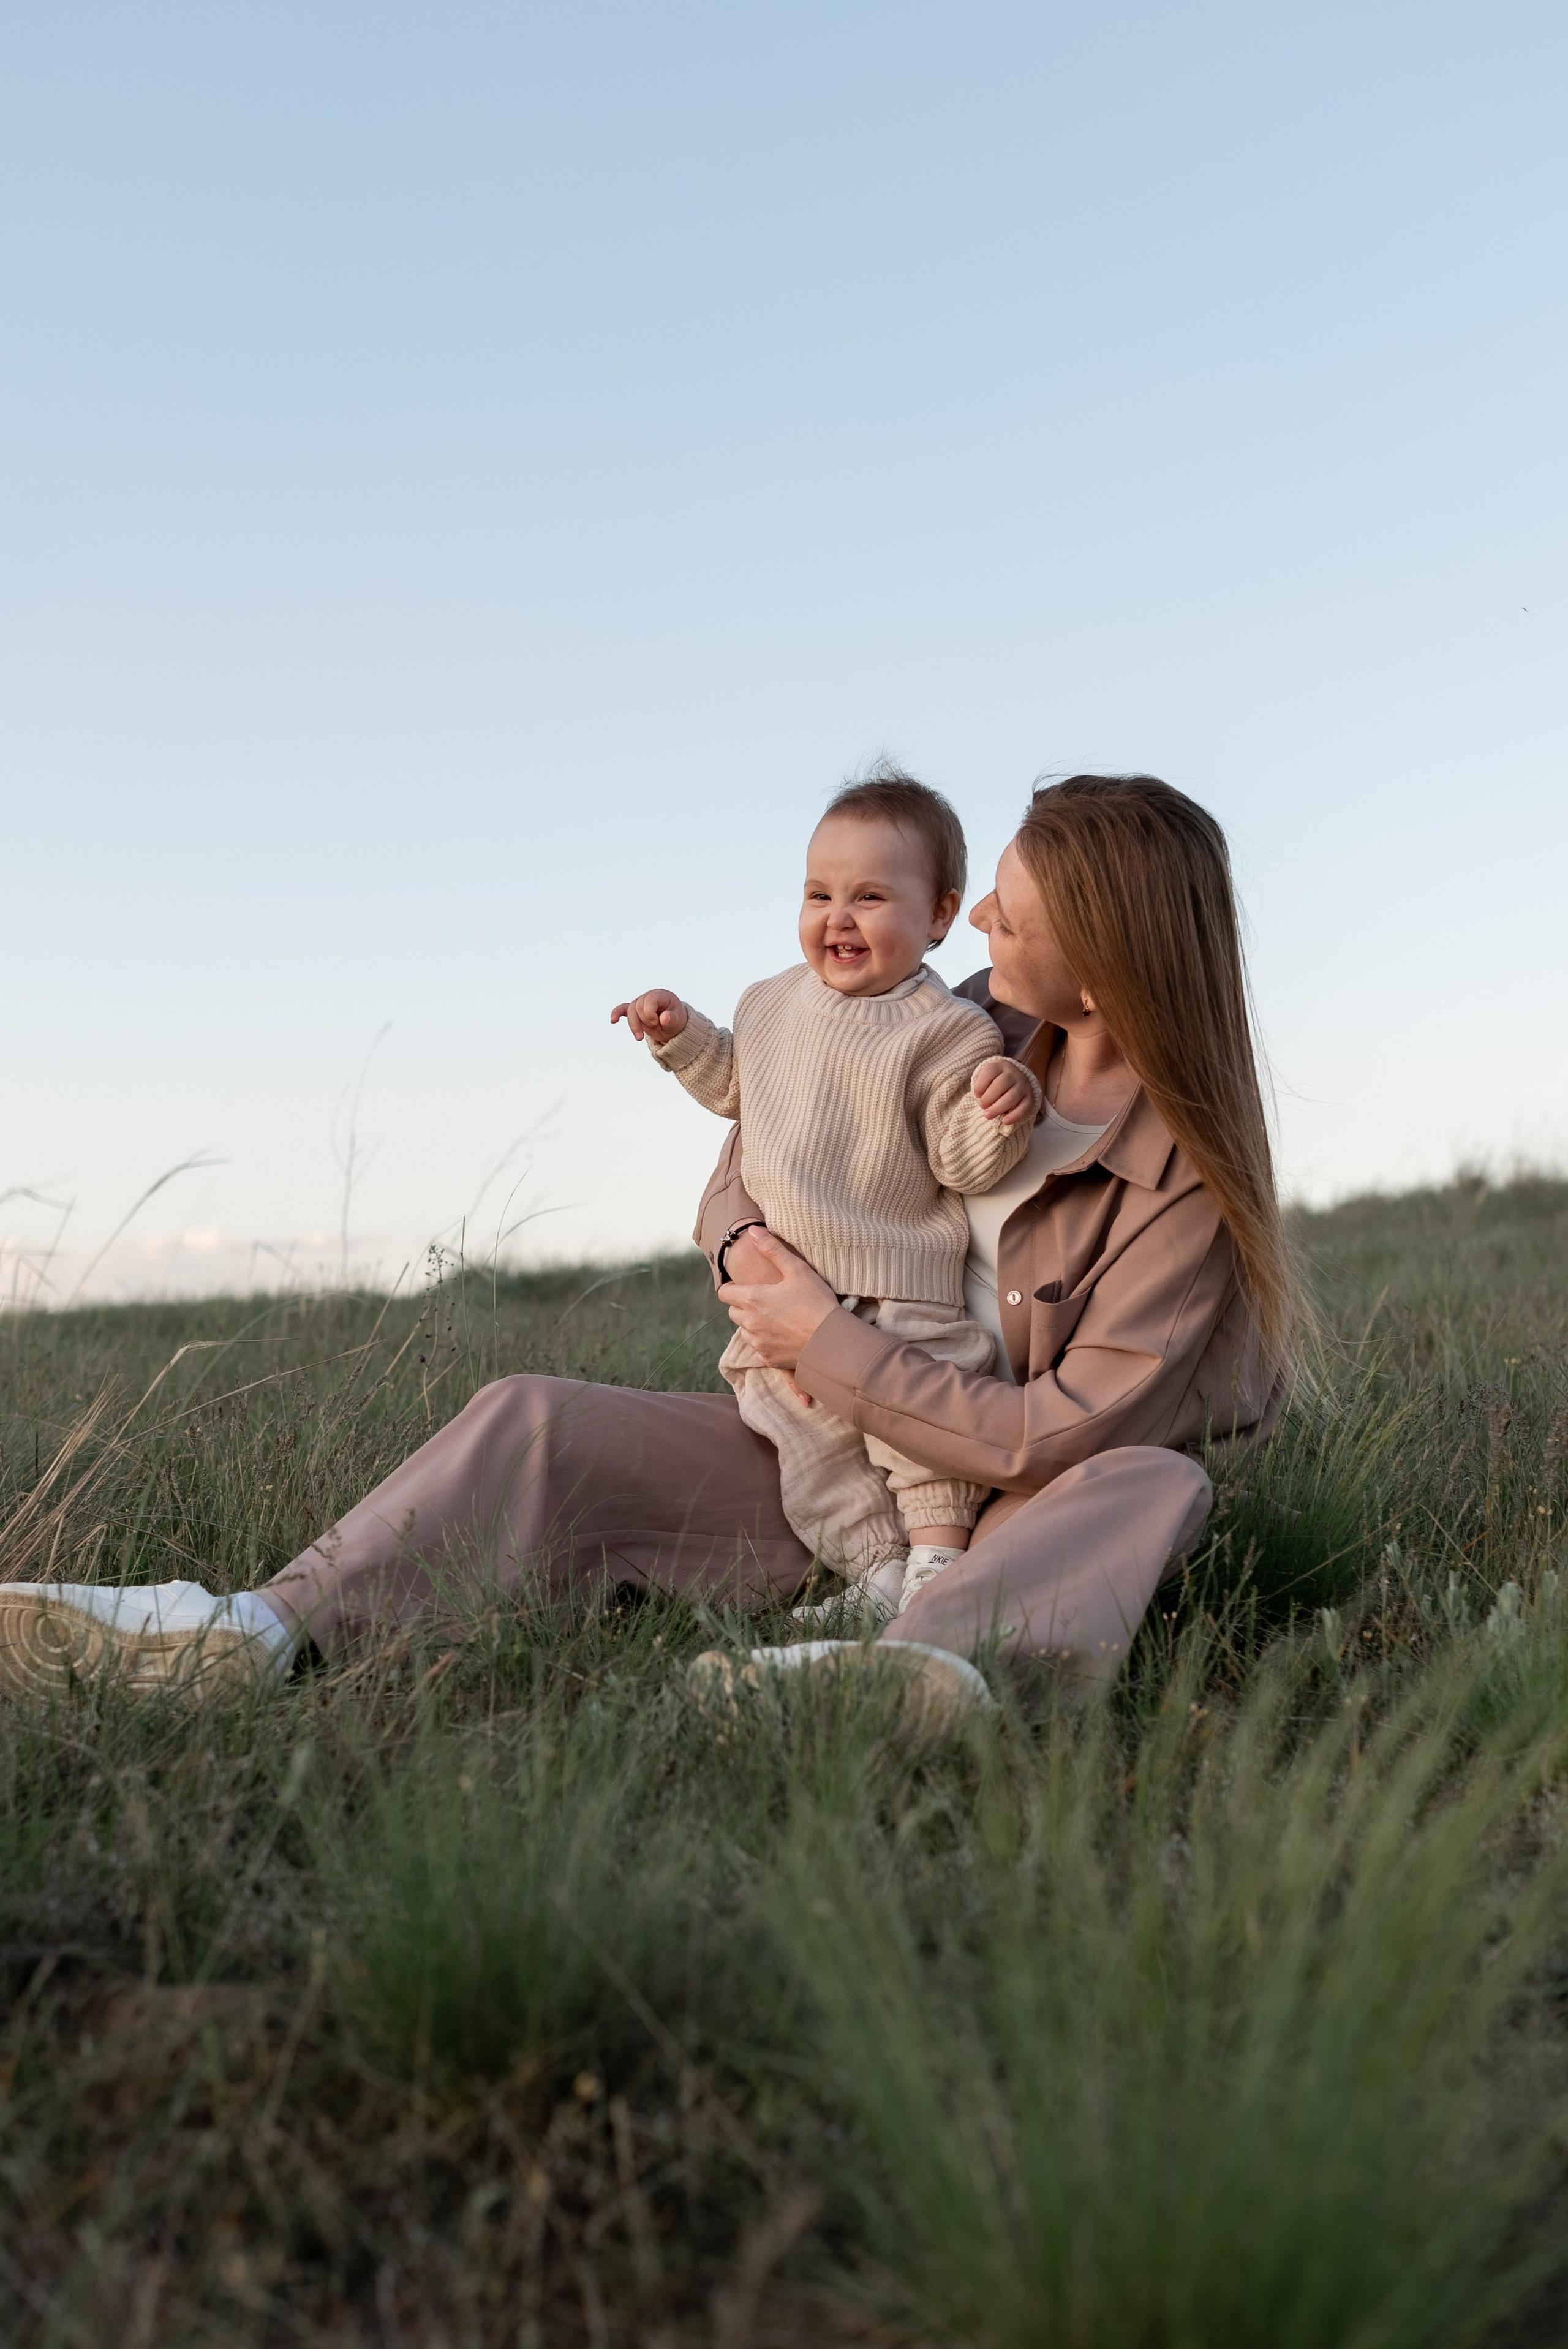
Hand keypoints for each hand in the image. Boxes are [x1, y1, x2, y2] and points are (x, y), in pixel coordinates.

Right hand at [611, 989, 688, 1044]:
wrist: (672, 1024)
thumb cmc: (676, 1020)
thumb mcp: (678, 1021)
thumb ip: (672, 1019)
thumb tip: (664, 1018)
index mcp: (660, 995)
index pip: (649, 1000)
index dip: (650, 1013)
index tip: (657, 1022)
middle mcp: (648, 996)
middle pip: (638, 1007)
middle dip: (644, 1021)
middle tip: (655, 1027)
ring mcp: (640, 1003)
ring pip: (630, 1011)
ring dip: (634, 1025)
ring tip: (639, 1038)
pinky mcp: (635, 1011)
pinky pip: (623, 1009)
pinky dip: (617, 1013)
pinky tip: (613, 1020)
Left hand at [718, 1226, 839, 1376]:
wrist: (832, 1341)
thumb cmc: (816, 1302)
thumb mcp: (797, 1270)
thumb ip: (772, 1249)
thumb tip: (752, 1231)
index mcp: (752, 1299)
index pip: (724, 1293)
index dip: (733, 1288)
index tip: (746, 1286)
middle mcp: (749, 1323)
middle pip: (733, 1312)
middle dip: (743, 1305)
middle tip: (766, 1300)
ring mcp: (758, 1343)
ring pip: (744, 1330)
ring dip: (753, 1324)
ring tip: (776, 1317)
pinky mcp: (768, 1359)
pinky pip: (758, 1347)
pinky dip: (765, 1341)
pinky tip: (783, 1334)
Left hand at [972, 1056, 1036, 1125]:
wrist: (1014, 1081)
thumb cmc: (995, 1081)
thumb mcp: (987, 1078)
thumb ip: (981, 1085)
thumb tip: (981, 1098)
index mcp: (1000, 1066)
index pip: (990, 1071)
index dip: (980, 1085)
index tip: (976, 1094)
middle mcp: (1013, 1073)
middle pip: (1000, 1085)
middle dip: (988, 1098)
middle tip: (982, 1106)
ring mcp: (1023, 1085)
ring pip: (1011, 1097)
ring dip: (997, 1108)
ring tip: (987, 1115)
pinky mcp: (1029, 1097)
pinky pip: (1024, 1107)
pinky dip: (1014, 1116)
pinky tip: (1005, 1121)